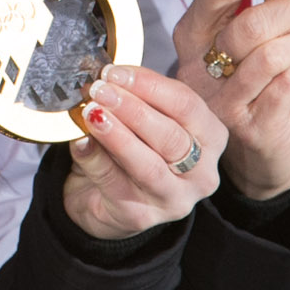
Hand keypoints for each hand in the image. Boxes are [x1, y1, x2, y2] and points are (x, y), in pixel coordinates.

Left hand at [64, 64, 227, 241]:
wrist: (103, 201)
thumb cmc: (128, 153)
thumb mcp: (138, 122)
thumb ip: (132, 102)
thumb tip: (106, 80)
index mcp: (209, 139)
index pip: (188, 106)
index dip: (150, 85)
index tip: (115, 72)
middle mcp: (201, 173)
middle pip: (173, 136)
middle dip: (133, 108)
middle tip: (100, 90)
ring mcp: (174, 199)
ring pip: (149, 166)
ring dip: (117, 135)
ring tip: (92, 113)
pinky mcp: (142, 217)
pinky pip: (116, 185)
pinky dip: (95, 159)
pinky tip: (80, 142)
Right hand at [172, 0, 289, 199]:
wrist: (254, 153)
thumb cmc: (257, 87)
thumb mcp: (246, 48)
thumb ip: (268, 14)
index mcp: (193, 33)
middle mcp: (198, 66)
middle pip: (250, 24)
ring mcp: (223, 100)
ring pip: (270, 56)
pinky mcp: (251, 127)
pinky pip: (289, 85)